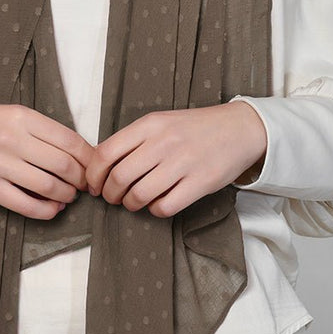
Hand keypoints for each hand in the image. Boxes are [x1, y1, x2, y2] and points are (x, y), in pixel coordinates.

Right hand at [0, 100, 92, 219]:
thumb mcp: (12, 114)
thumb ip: (41, 130)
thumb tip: (78, 151)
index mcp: (22, 117)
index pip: (69, 140)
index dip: (88, 157)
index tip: (95, 166)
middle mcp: (12, 139)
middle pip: (63, 165)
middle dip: (81, 179)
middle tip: (85, 185)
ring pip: (48, 186)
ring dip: (66, 196)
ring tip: (69, 196)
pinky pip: (25, 205)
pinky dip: (46, 211)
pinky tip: (53, 209)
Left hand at [85, 101, 266, 217]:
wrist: (238, 128)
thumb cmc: (193, 128)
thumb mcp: (161, 122)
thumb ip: (133, 139)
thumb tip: (99, 163)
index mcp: (150, 124)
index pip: (106, 152)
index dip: (94, 174)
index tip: (94, 185)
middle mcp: (164, 141)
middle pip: (120, 177)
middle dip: (110, 194)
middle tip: (113, 198)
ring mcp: (183, 162)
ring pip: (140, 195)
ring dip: (131, 204)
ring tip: (134, 202)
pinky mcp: (200, 183)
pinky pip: (166, 206)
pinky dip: (156, 211)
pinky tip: (158, 204)